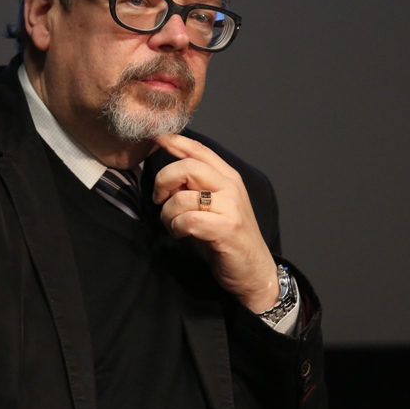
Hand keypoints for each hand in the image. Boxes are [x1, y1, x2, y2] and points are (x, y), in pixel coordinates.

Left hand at [152, 133, 280, 312]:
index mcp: (227, 177)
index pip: (198, 150)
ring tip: (173, 224)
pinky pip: (187, 220)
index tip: (156, 137)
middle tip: (158, 198)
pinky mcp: (226, 228)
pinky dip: (176, 228)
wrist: (254, 270)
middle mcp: (230, 186)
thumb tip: (166, 176)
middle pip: (187, 166)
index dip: (174, 141)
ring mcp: (230, 206)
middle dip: (163, 181)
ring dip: (167, 213)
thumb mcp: (211, 205)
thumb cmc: (226, 238)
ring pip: (182, 197)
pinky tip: (181, 234)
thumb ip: (194, 187)